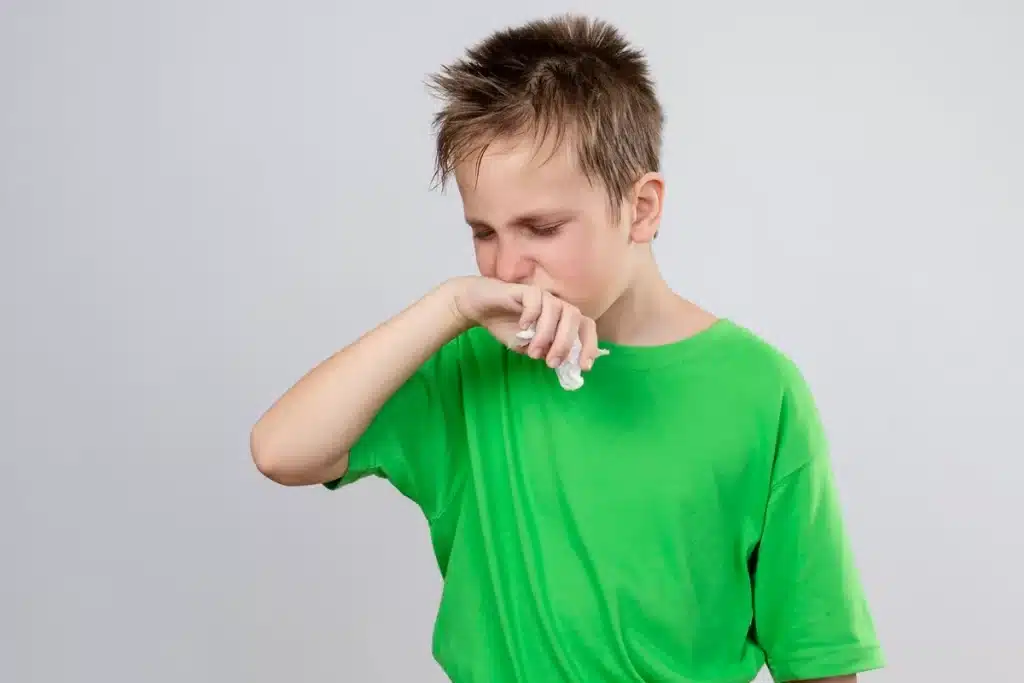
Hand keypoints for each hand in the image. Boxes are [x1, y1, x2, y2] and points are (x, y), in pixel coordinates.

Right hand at [447, 276, 601, 370]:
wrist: (481, 309)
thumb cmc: (507, 327)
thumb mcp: (529, 347)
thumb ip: (546, 353)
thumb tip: (562, 363)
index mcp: (563, 319)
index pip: (586, 327)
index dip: (589, 345)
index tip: (583, 367)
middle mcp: (557, 306)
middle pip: (576, 318)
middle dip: (566, 343)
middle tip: (551, 362)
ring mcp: (543, 296)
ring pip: (557, 309)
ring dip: (547, 334)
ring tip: (532, 351)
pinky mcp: (526, 289)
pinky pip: (536, 299)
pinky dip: (532, 315)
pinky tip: (522, 326)